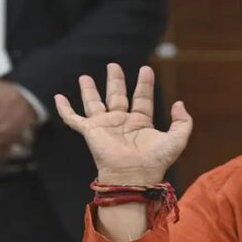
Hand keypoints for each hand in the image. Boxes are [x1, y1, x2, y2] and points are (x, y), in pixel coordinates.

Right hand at [55, 63, 191, 183]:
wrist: (134, 175)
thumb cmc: (156, 161)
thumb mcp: (177, 139)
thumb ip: (183, 121)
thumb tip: (179, 103)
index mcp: (140, 124)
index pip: (142, 98)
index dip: (144, 84)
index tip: (146, 69)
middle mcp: (122, 123)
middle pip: (117, 96)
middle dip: (115, 81)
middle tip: (113, 66)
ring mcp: (105, 126)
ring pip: (95, 103)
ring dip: (89, 91)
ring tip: (85, 77)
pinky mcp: (90, 131)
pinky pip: (73, 118)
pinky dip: (64, 109)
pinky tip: (58, 97)